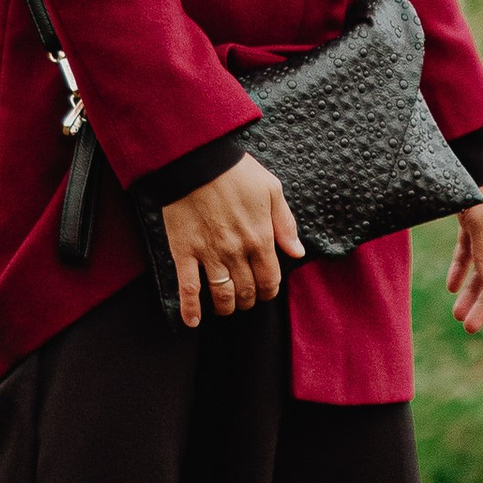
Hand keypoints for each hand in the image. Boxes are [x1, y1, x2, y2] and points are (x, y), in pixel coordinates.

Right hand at [162, 153, 304, 324]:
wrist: (196, 160)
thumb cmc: (236, 171)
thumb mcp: (272, 189)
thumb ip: (286, 224)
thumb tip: (297, 252)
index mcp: (260, 237)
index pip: (270, 279)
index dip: (269, 291)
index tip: (266, 291)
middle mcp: (237, 252)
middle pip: (247, 290)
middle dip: (250, 300)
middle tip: (247, 298)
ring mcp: (210, 254)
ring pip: (222, 295)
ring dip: (227, 307)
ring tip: (227, 307)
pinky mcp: (184, 252)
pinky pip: (187, 287)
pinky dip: (190, 308)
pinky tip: (193, 321)